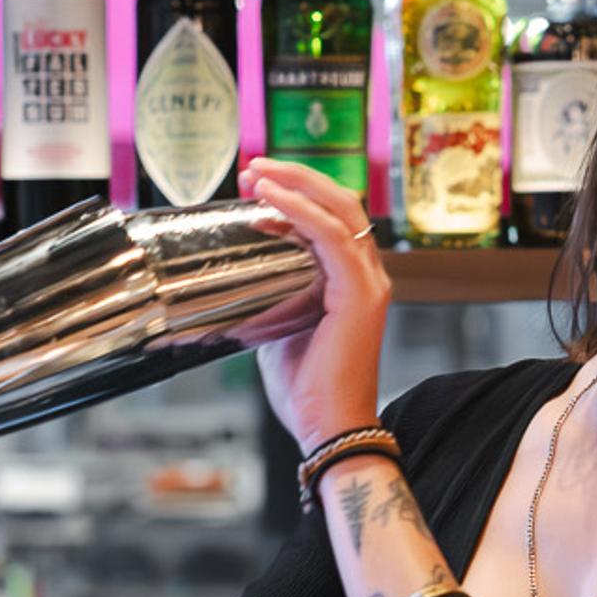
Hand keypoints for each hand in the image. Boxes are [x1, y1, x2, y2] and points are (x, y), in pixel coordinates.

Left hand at [235, 156, 391, 448]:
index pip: (330, 217)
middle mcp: (367, 274)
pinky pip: (333, 237)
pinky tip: (271, 200)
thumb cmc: (306, 389)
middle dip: (294, 177)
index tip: (254, 183)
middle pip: (340, 201)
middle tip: (254, 167)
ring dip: (295, 185)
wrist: (328, 430)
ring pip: (339, 209)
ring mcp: (368, 282)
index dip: (295, 192)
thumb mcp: (277, 328)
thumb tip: (228, 281)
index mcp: (350, 281)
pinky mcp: (361, 294)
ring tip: (257, 173)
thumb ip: (269, 297)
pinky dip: (300, 212)